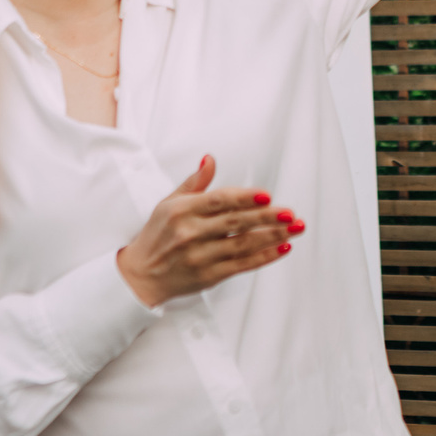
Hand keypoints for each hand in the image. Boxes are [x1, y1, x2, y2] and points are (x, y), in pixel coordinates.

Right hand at [117, 155, 302, 305]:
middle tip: (290, 213)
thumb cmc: (156, 235)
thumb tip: (209, 160)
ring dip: (273, 236)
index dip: (244, 197)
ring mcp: (200, 257)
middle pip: (235, 223)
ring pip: (243, 245)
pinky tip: (282, 248)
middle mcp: (190, 233)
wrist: (140, 275)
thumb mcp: (168, 203)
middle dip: (267, 217)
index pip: (219, 201)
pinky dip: (264, 257)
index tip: (266, 194)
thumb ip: (194, 183)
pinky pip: (242, 266)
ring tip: (294, 228)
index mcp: (181, 211)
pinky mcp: (208, 276)